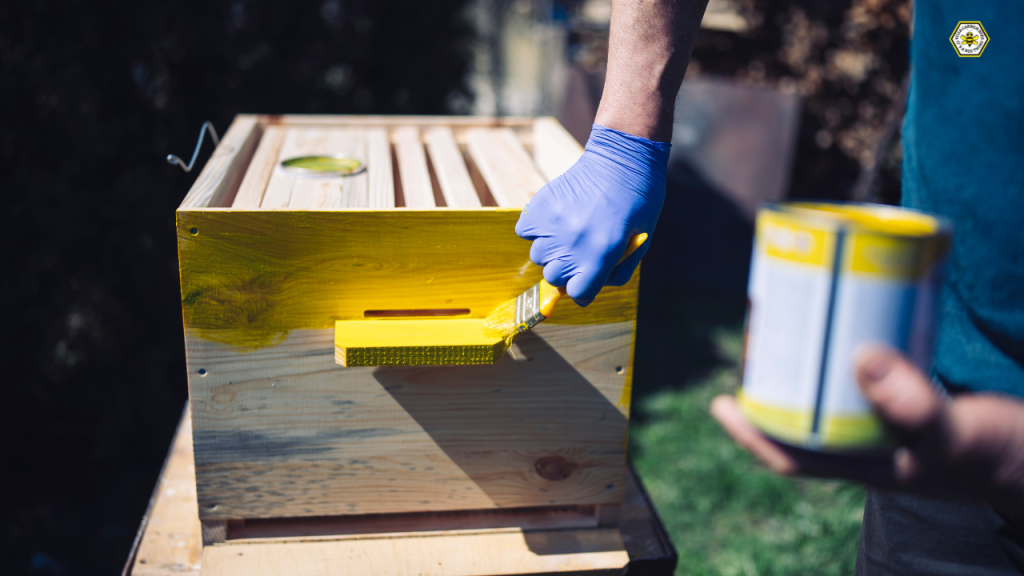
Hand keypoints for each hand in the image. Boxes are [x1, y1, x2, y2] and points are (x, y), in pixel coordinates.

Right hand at [515, 125, 670, 305]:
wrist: (622, 158)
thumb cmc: (639, 202)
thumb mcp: (641, 242)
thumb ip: (618, 271)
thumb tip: (593, 288)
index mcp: (601, 254)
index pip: (578, 292)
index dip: (584, 289)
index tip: (587, 280)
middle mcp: (573, 243)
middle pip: (554, 277)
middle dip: (567, 271)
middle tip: (580, 252)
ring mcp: (553, 224)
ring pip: (538, 256)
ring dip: (551, 250)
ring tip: (568, 231)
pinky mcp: (539, 206)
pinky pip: (524, 231)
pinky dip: (536, 229)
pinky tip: (554, 220)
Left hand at [710, 345, 1023, 516]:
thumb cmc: (1003, 456)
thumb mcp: (957, 434)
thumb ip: (914, 406)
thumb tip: (859, 360)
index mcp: (869, 465)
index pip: (794, 455)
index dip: (752, 433)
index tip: (719, 402)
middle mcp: (872, 443)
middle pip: (807, 415)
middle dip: (776, 381)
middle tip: (755, 336)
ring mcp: (892, 420)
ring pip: (835, 391)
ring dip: (810, 360)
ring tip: (789, 318)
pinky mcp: (915, 396)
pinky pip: (872, 372)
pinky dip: (855, 347)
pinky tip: (851, 316)